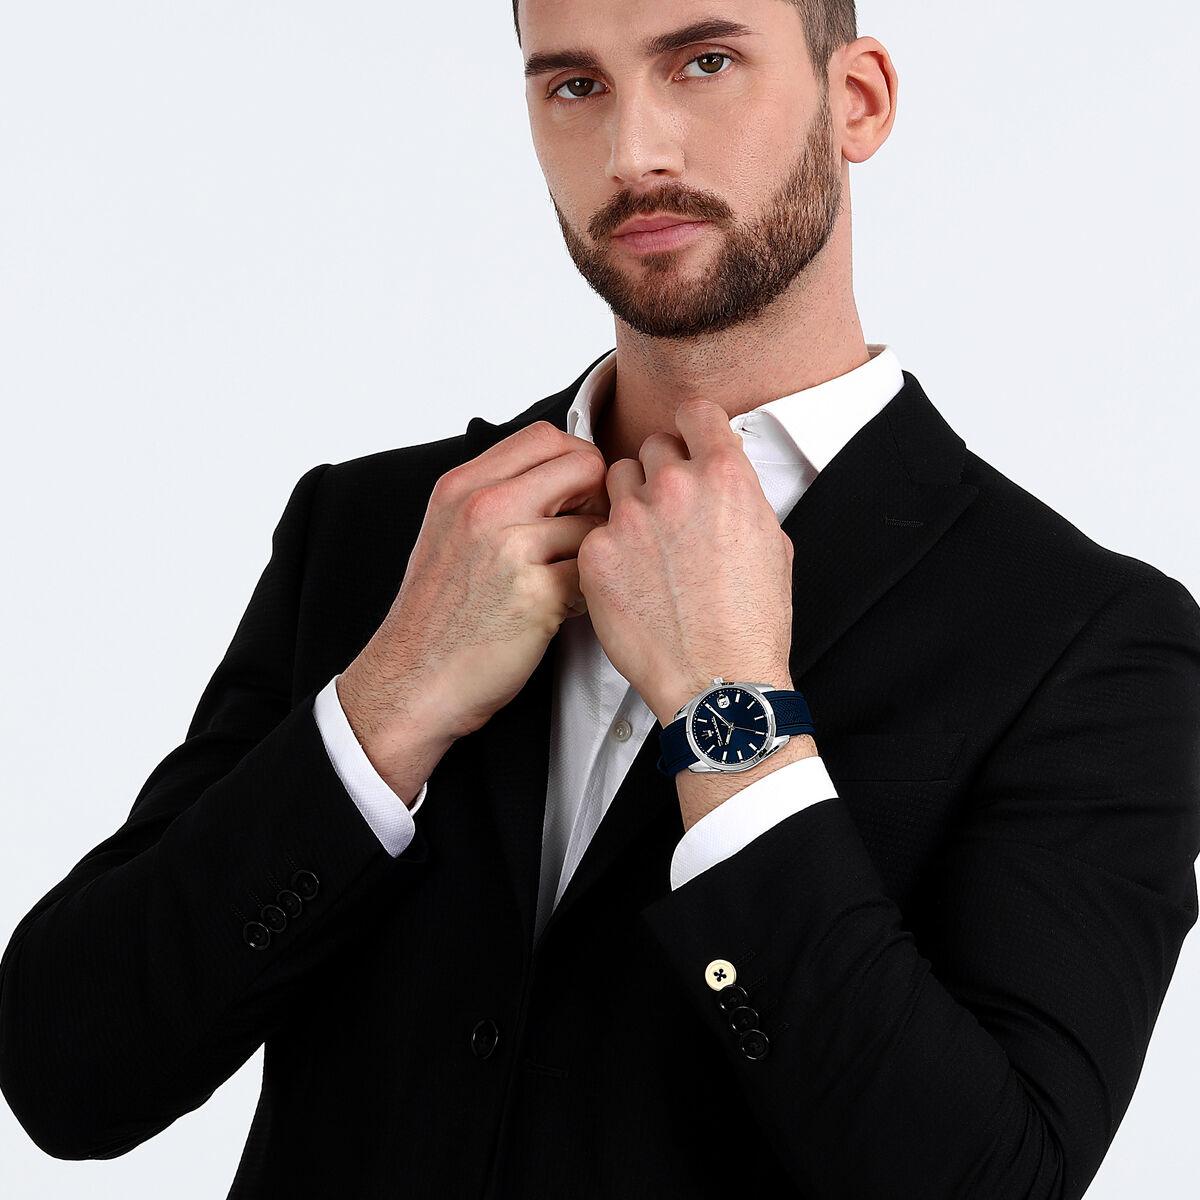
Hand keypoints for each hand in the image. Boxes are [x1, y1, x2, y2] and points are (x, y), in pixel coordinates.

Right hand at [340, 420, 609, 768]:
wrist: (413, 680)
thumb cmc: (439, 614)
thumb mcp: (449, 532)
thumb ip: (496, 494)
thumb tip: (563, 472)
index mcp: (462, 486)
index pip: (545, 435)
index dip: (573, 460)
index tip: (572, 495)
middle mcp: (483, 507)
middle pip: (582, 463)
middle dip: (598, 496)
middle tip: (582, 533)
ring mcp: (509, 550)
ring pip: (596, 522)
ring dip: (594, 551)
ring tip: (567, 579)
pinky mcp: (536, 595)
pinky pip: (592, 572)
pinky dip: (588, 590)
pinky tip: (565, 608)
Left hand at [575, 398, 794, 724]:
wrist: (718, 681)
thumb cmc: (751, 623)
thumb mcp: (771, 542)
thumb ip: (740, 495)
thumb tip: (725, 477)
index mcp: (724, 476)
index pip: (694, 412)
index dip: (691, 426)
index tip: (687, 439)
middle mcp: (674, 487)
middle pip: (651, 446)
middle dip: (660, 471)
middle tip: (670, 510)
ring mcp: (629, 519)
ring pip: (615, 482)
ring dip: (629, 503)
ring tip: (648, 545)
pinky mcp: (596, 554)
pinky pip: (596, 531)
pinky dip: (608, 548)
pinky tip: (630, 578)